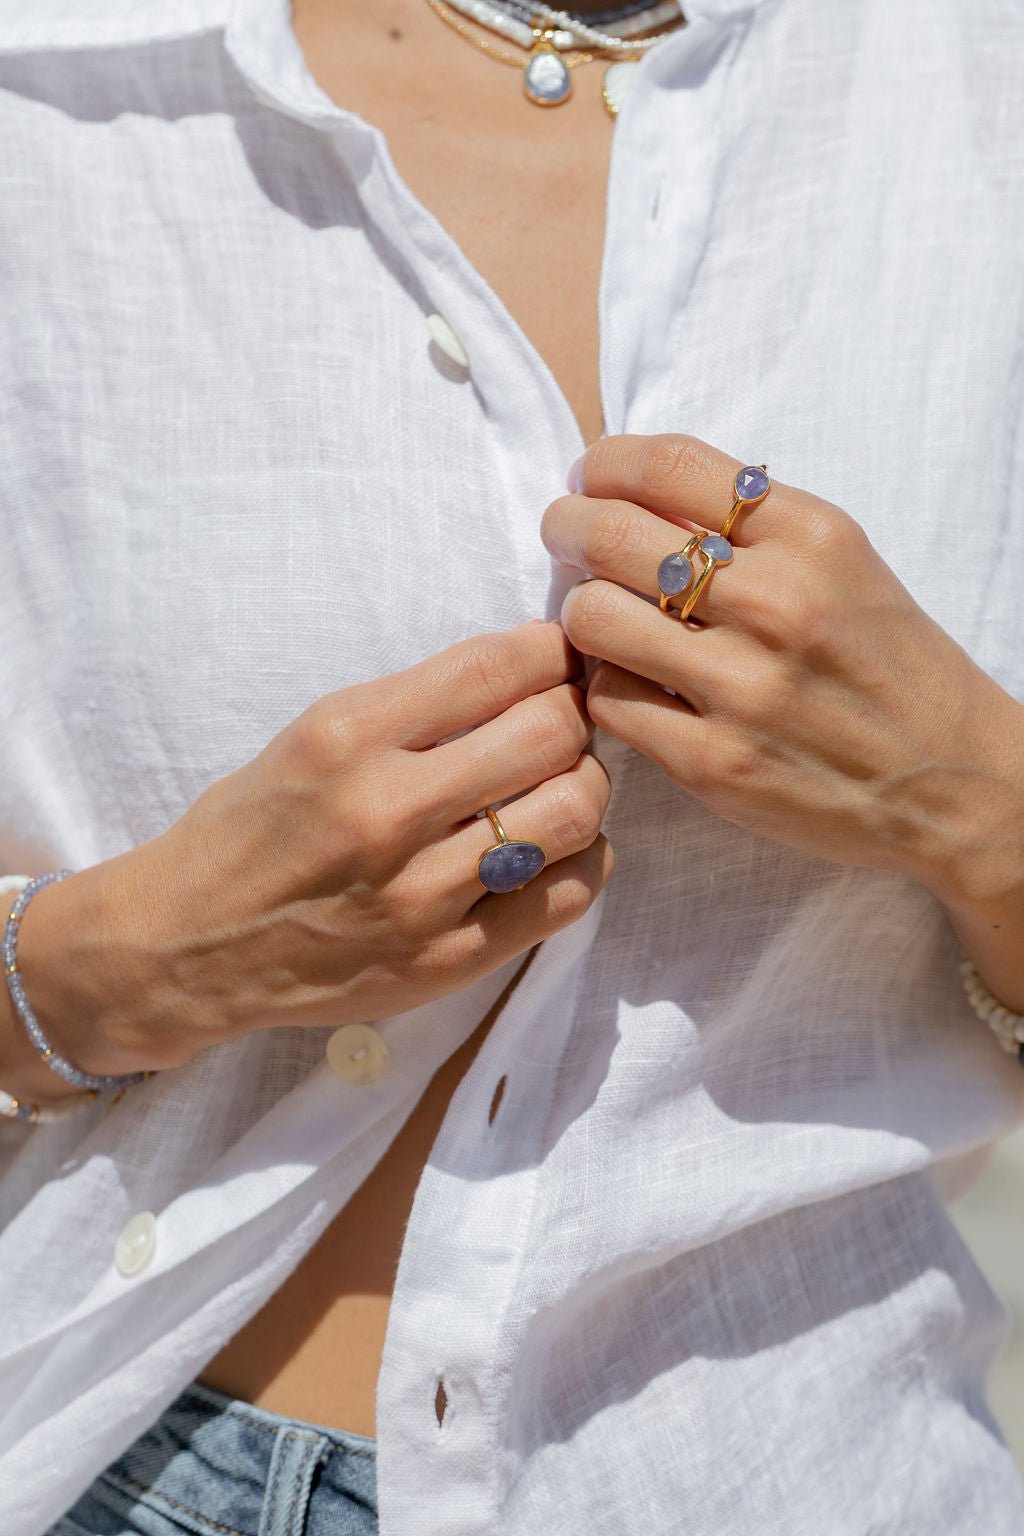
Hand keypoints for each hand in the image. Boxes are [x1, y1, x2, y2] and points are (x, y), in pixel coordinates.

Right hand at [16, 623, 612, 1076]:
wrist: (193, 944)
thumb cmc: (257, 827)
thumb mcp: (314, 732)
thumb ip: (418, 702)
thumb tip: (532, 666)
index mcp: (348, 737)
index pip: (497, 667)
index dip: (551, 651)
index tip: (556, 656)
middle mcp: (387, 813)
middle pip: (552, 733)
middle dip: (574, 713)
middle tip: (561, 720)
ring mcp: (422, 895)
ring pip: (573, 812)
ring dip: (585, 784)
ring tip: (558, 782)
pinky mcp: (448, 960)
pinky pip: (567, 896)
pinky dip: (580, 858)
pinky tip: (551, 847)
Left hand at [542, 434, 1023, 910]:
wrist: (952, 784)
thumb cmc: (887, 666)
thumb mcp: (844, 565)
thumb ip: (752, 526)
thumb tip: (636, 491)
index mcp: (812, 537)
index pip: (668, 464)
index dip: (605, 462)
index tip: (589, 476)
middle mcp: (777, 603)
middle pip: (610, 533)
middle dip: (567, 525)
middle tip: (565, 535)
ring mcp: (742, 688)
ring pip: (592, 617)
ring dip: (581, 612)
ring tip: (599, 619)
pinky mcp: (713, 762)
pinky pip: (608, 700)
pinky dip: (605, 686)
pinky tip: (629, 682)